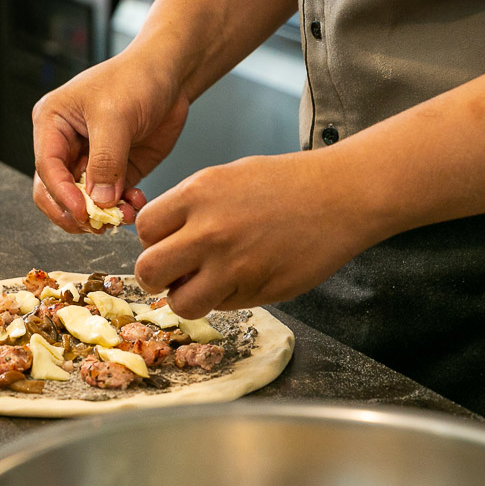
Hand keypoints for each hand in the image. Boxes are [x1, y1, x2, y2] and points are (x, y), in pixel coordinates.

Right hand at [32, 50, 189, 232]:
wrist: (171, 75)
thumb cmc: (136, 79)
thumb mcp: (117, 116)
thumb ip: (106, 160)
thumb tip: (99, 200)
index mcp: (52, 123)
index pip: (46, 168)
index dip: (61, 195)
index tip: (82, 213)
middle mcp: (66, 145)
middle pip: (56, 193)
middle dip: (77, 212)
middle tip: (99, 224)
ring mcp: (91, 161)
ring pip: (84, 202)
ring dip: (103, 215)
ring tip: (126, 213)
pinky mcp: (116, 172)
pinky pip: (111, 201)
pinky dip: (122, 208)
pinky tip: (137, 203)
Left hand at [133, 150, 375, 317]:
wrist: (340, 197)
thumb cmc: (287, 183)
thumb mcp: (227, 177)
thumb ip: (191, 208)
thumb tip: (164, 240)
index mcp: (198, 194)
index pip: (143, 229)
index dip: (152, 240)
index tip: (167, 242)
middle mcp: (209, 231)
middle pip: (148, 271)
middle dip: (157, 276)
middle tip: (175, 272)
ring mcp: (232, 266)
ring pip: (180, 302)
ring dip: (187, 297)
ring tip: (206, 283)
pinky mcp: (256, 291)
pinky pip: (220, 307)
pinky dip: (223, 300)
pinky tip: (243, 279)